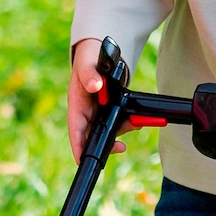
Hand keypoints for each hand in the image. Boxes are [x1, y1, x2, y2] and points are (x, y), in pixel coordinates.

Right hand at [66, 38, 126, 158]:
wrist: (98, 55)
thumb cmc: (88, 61)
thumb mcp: (87, 65)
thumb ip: (89, 75)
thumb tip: (95, 85)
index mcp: (76, 105)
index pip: (75, 129)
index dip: (78, 145)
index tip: (80, 159)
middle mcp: (86, 113)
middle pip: (94, 135)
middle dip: (107, 143)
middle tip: (121, 148)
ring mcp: (98, 113)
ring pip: (109, 130)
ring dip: (122, 131)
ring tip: (137, 124)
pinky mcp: (109, 111)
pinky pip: (119, 121)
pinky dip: (129, 122)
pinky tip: (139, 120)